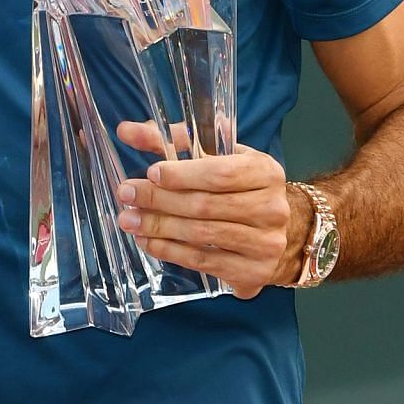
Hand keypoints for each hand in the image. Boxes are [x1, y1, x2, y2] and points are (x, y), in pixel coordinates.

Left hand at [113, 120, 298, 297]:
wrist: (279, 229)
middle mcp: (272, 208)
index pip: (221, 173)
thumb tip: (126, 131)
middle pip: (206, 205)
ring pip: (202, 235)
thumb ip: (171, 140)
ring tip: (128, 219)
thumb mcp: (214, 155)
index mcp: (265, 171)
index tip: (151, 172)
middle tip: (125, 194)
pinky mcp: (254, 272)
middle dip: (159, 200)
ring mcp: (266, 244)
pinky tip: (147, 242)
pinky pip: (204, 262)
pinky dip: (170, 251)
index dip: (183, 174)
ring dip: (159, 227)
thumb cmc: (237, 184)